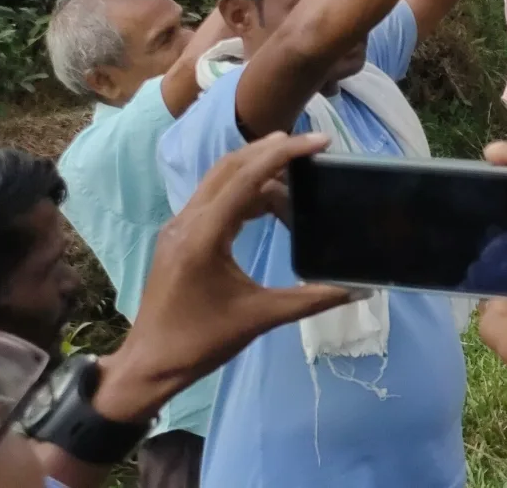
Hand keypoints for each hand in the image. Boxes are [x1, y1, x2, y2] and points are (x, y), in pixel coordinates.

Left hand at [92, 133, 352, 423]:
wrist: (148, 365)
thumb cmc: (200, 341)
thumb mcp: (260, 318)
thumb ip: (310, 299)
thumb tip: (357, 289)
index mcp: (203, 237)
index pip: (246, 179)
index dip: (284, 155)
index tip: (319, 142)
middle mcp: (186, 223)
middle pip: (229, 167)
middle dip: (270, 151)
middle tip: (311, 145)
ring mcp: (179, 228)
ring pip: (219, 180)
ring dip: (257, 169)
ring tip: (297, 173)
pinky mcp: (179, 237)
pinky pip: (214, 198)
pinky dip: (244, 190)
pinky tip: (269, 203)